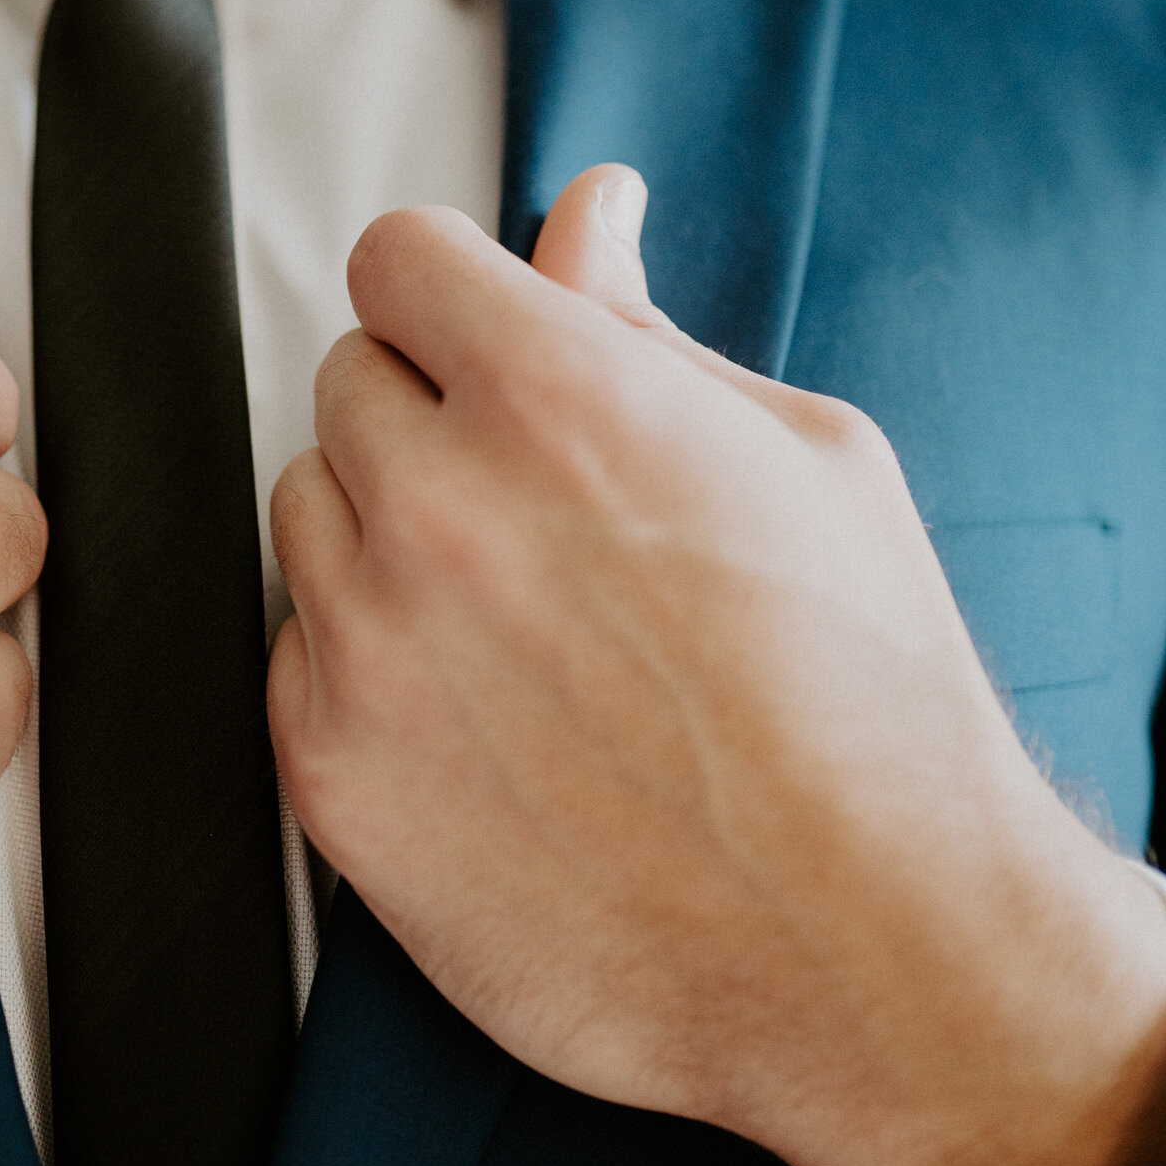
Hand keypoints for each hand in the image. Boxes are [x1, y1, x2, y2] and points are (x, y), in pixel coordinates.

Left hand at [267, 167, 1165, 1165]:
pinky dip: (365, 663)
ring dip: (388, 536)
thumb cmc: (872, 702)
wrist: (871, 951)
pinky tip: (483, 718)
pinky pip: (293, 649)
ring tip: (525, 625)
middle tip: (548, 514)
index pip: (398, 259)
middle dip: (434, 419)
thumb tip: (584, 214)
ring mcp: (370, 647)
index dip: (454, 299)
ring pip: (307, 511)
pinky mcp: (330, 772)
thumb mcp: (808, 461)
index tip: (491, 349)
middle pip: (349, 382)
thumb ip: (647, 330)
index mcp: (558, 399)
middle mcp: (438, 508)